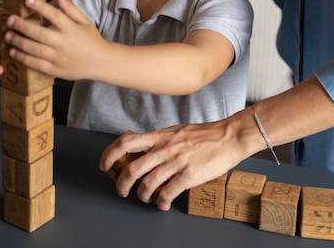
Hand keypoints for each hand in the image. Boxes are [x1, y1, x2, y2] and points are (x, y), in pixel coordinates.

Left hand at [2, 0, 104, 79]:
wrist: (101, 62)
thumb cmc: (92, 39)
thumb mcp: (85, 21)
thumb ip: (70, 8)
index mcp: (72, 29)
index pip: (54, 15)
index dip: (40, 6)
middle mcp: (64, 43)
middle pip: (40, 33)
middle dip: (22, 26)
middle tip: (9, 19)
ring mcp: (59, 58)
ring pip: (35, 50)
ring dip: (19, 42)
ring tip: (7, 35)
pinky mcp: (55, 70)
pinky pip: (36, 64)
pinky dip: (23, 58)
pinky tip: (13, 52)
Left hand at [99, 118, 244, 210]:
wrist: (228, 136)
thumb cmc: (204, 134)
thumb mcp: (176, 130)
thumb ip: (160, 139)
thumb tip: (143, 148)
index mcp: (160, 135)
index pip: (126, 142)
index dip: (110, 154)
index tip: (105, 164)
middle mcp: (164, 148)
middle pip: (132, 168)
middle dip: (121, 184)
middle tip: (122, 191)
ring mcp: (176, 162)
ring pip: (147, 184)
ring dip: (142, 196)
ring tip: (145, 198)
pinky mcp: (188, 175)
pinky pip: (166, 194)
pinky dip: (160, 203)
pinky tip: (163, 204)